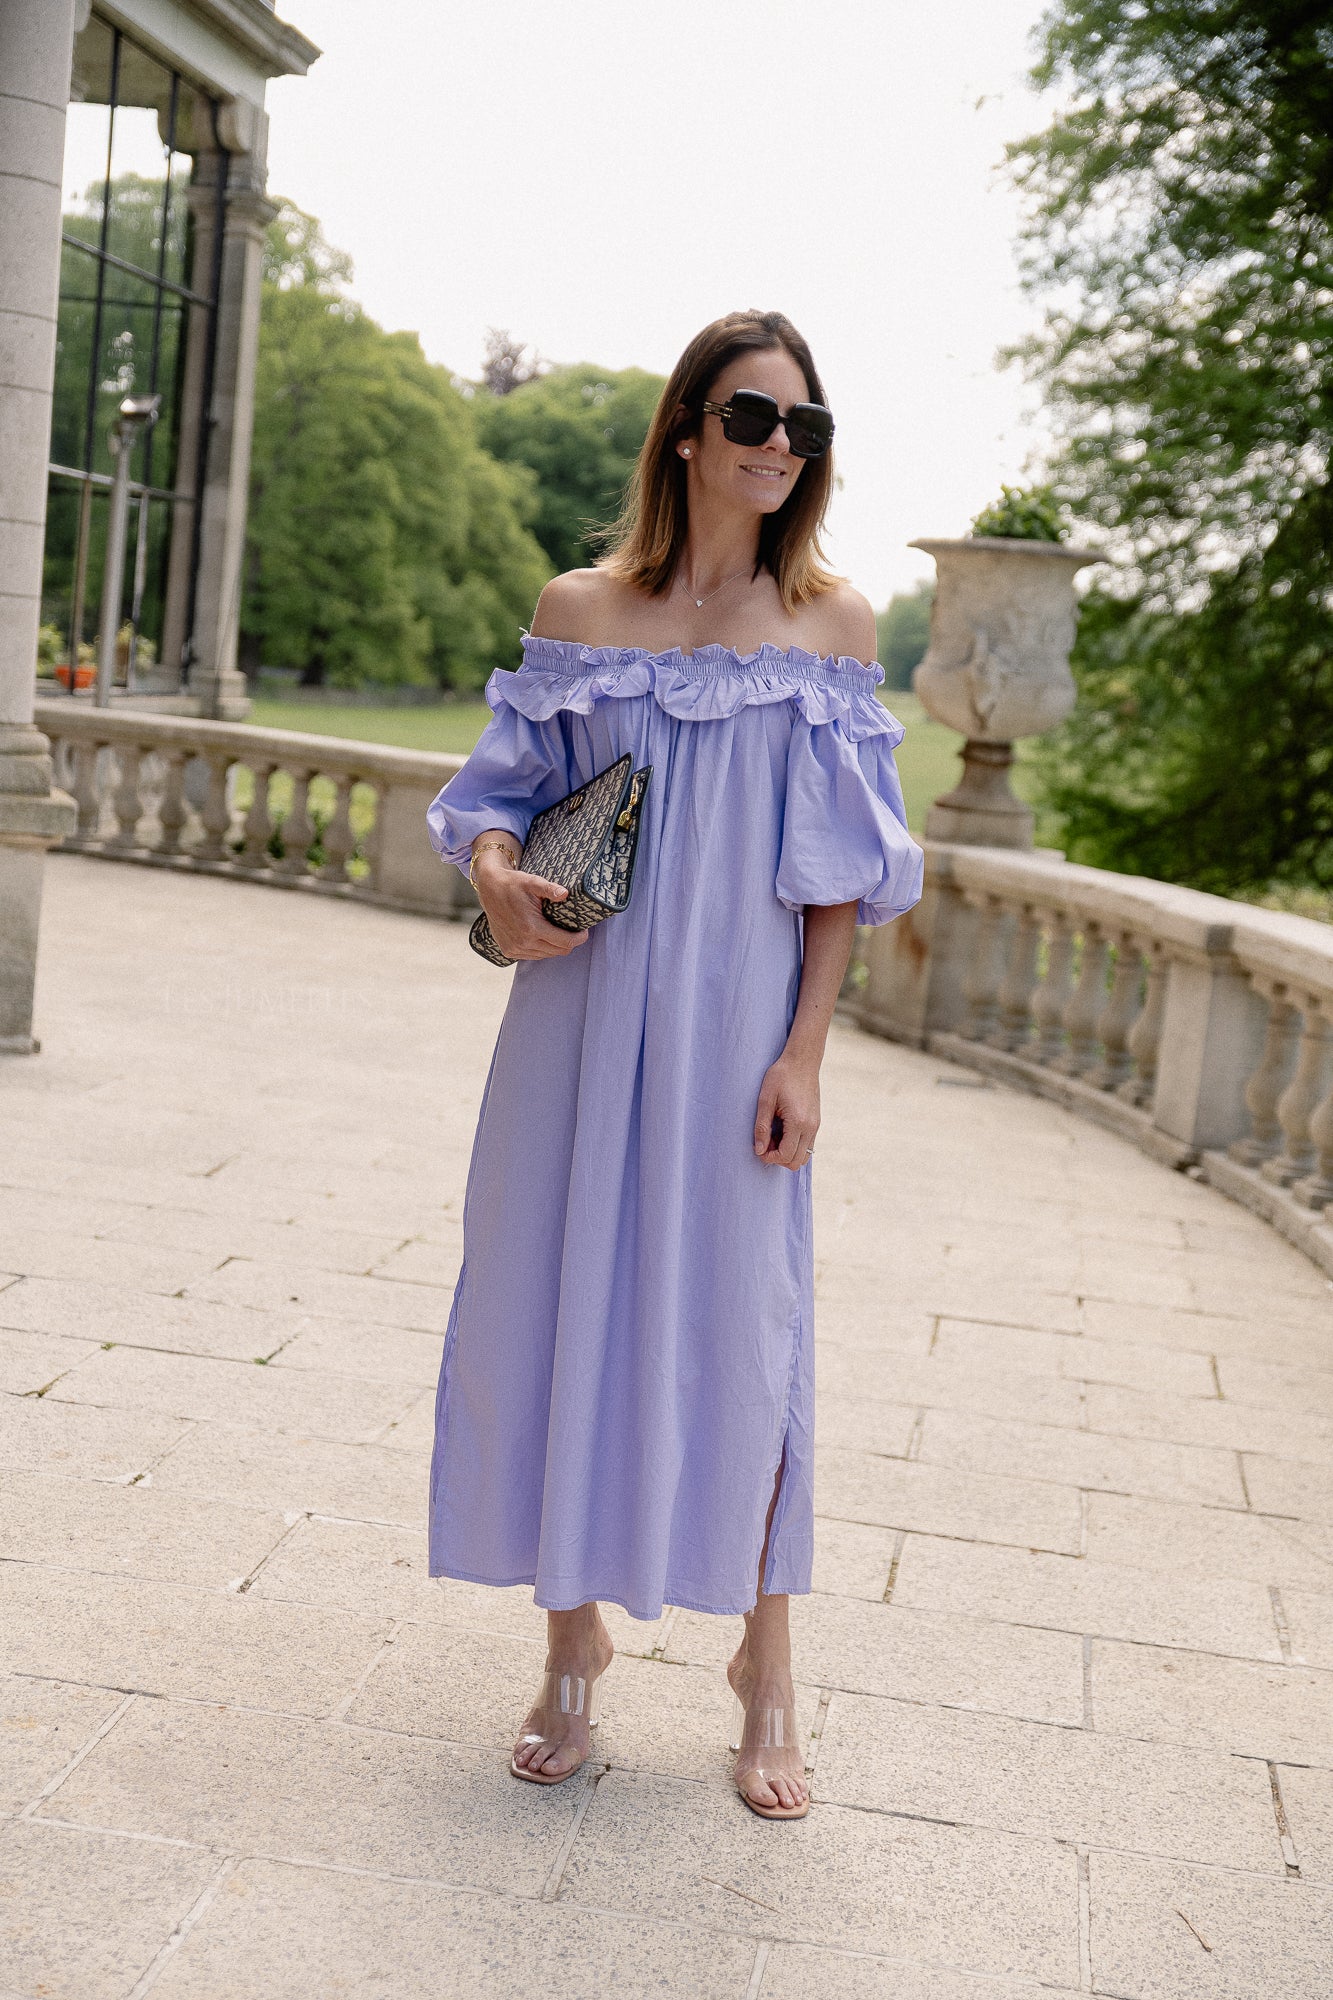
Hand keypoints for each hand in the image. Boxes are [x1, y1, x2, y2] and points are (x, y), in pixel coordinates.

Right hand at [475, 851, 588, 960]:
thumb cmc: (513, 884)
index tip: (584, 931)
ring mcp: (514, 949)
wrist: (489, 889)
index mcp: (531, 928)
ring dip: (554, 946)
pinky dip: (541, 948)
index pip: (565, 942)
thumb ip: (550, 889)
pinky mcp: (508, 951)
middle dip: (569, 942)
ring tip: (558, 932)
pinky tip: (542, 936)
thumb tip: (565, 894)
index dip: (579, 938)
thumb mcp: (533, 882)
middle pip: (558, 951)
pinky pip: (533, 955)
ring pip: (546, 955)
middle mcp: (523, 943)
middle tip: (573, 931)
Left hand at [753, 1054, 819, 1169]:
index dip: (769, 1157)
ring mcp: (815, 1125)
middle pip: (797, 1161)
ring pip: (804, 1156)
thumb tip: (759, 1150)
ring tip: (774, 1138)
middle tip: (765, 1144)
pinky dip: (794, 1146)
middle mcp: (811, 1127)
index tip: (758, 1148)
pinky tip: (782, 1132)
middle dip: (779, 1158)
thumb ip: (762, 1126)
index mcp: (798, 1121)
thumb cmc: (781, 1076)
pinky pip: (807, 1145)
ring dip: (788, 1153)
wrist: (802, 1061)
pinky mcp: (816, 1122)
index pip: (786, 1155)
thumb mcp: (765, 1099)